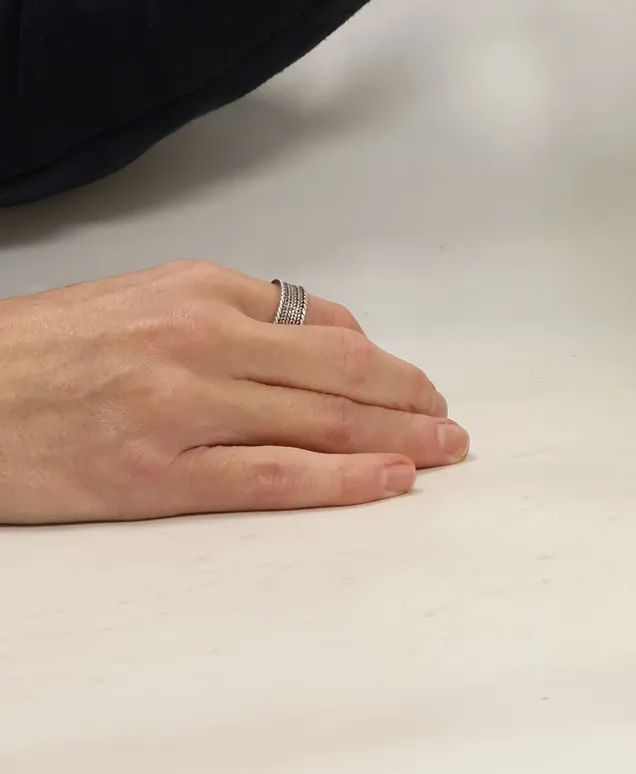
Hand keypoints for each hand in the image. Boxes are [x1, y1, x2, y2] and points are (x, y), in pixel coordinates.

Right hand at [0, 261, 467, 524]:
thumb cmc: (47, 348)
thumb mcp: (150, 297)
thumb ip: (240, 312)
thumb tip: (328, 339)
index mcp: (205, 292)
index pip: (323, 326)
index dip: (383, 361)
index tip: (414, 384)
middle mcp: (204, 342)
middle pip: (339, 372)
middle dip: (408, 398)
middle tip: (450, 420)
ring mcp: (184, 409)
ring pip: (320, 422)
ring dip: (396, 438)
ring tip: (442, 450)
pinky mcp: (157, 474)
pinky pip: (271, 477)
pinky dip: (341, 479)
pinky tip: (387, 480)